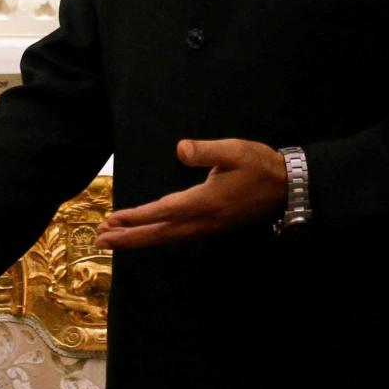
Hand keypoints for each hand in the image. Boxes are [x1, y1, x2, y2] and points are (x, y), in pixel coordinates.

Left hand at [94, 139, 286, 248]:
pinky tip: (144, 234)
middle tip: (100, 239)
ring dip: (138, 239)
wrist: (288, 188)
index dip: (137, 217)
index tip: (113, 220)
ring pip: (166, 237)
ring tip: (112, 239)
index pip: (164, 212)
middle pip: (159, 233)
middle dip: (129, 237)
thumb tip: (181, 149)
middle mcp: (203, 220)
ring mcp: (207, 227)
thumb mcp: (235, 151)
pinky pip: (176, 236)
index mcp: (205, 202)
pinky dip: (155, 236)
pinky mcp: (211, 226)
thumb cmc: (260, 166)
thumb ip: (207, 151)